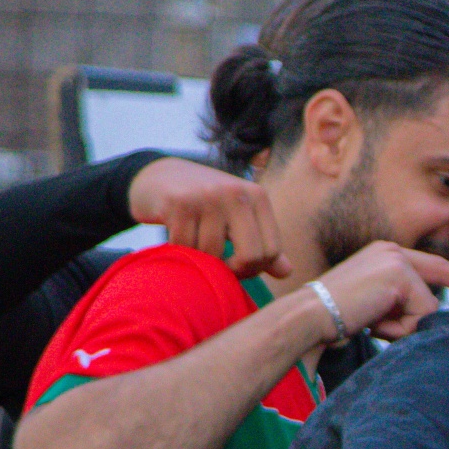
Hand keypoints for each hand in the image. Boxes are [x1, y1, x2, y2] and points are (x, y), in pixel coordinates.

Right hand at [129, 158, 289, 278]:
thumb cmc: (207, 204)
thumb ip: (263, 245)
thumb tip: (288, 273)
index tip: (237, 267)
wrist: (161, 176)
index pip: (272, 252)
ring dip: (201, 261)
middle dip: (233, 272)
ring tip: (194, 247)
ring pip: (212, 255)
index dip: (255, 269)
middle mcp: (236, 193)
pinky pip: (185, 248)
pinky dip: (180, 252)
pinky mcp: (179, 203)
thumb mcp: (239, 218)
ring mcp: (207, 196)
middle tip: (218, 268)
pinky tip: (177, 239)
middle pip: (249, 257)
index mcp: (258, 197)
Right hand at [312, 241, 448, 342]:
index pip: (429, 264)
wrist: (310, 314)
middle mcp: (392, 251)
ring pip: (428, 304)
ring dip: (407, 325)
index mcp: (384, 255)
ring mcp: (396, 261)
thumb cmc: (335, 317)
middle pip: (440, 271)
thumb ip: (398, 303)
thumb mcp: (372, 304)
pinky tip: (375, 324)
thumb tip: (430, 317)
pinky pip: (421, 312)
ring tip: (375, 324)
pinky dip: (403, 328)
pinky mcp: (400, 275)